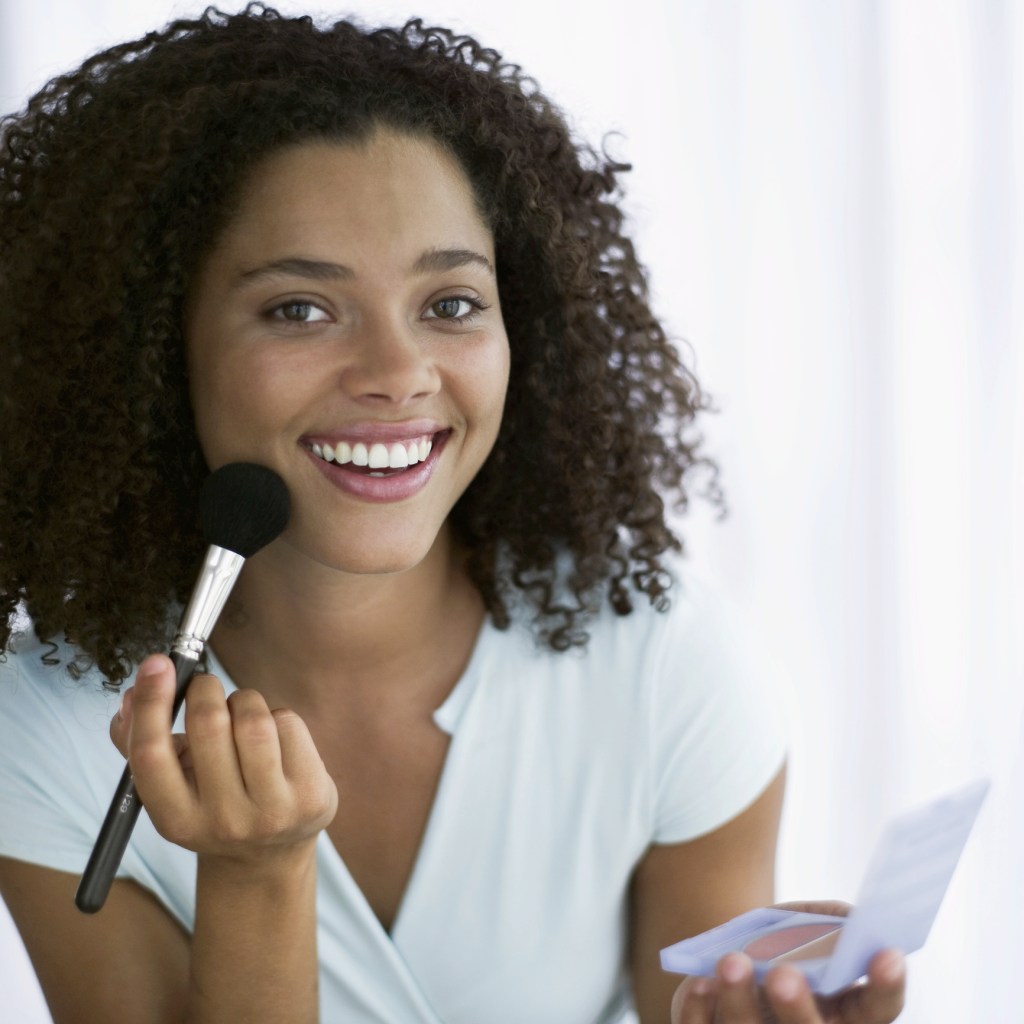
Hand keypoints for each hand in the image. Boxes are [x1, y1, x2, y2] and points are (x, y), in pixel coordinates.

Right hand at [110, 654, 337, 861]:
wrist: (270, 853)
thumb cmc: (211, 801)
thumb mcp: (171, 786)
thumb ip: (138, 742)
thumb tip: (130, 695)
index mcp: (176, 821)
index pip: (152, 754)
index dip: (151, 703)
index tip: (158, 663)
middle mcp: (224, 822)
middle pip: (209, 724)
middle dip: (206, 689)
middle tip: (206, 687)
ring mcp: (272, 812)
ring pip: (254, 719)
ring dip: (244, 700)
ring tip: (242, 715)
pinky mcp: (312, 797)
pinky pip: (288, 723)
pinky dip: (277, 717)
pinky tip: (275, 740)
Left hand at [670, 902, 905, 1023]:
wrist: (725, 959)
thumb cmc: (777, 944)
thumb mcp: (805, 924)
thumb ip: (830, 919)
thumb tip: (850, 918)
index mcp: (844, 1013)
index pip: (876, 1009)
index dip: (885, 986)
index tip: (887, 952)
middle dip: (796, 1010)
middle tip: (783, 975)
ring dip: (741, 1002)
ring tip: (731, 962)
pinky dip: (700, 1010)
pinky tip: (702, 982)